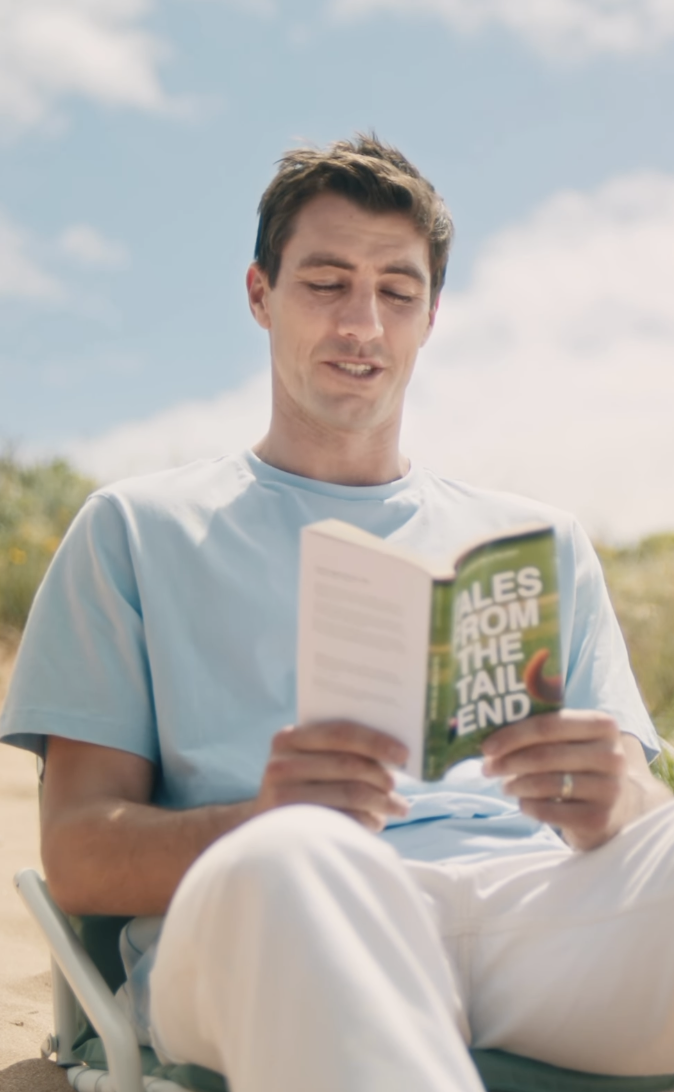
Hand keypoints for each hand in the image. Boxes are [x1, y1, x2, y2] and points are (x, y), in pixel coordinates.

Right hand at [255, 721, 409, 831]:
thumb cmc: (300, 786)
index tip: (403, 753)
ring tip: (398, 807)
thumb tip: (394, 750)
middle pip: (348, 764)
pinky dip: (368, 820)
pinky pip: (346, 820)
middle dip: (382, 775)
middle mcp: (280, 765)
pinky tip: (377, 821)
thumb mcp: (306, 760)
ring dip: (382, 801)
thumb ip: (337, 748)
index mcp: (288, 738)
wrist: (262, 827)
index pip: (340, 732)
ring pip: (351, 793)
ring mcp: (284, 798)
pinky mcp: (295, 827)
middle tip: (398, 786)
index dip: (376, 741)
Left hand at [481, 710, 631, 850]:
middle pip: (544, 755)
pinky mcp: (598, 818)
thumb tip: (490, 738)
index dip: (512, 735)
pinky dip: (528, 806)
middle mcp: (611, 755)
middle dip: (507, 762)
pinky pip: (549, 811)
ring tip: (505, 786)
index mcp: (603, 725)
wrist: (618, 805)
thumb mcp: (572, 739)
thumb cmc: (580, 763)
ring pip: (544, 784)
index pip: (548, 725)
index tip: (486, 747)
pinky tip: (524, 803)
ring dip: (515, 785)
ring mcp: (609, 789)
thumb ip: (542, 730)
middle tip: (487, 768)